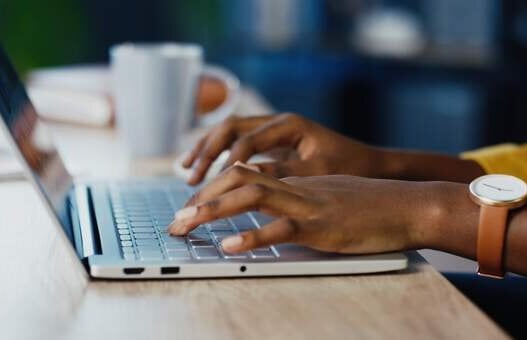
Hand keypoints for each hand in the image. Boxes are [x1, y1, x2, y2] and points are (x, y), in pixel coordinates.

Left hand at [168, 164, 438, 253]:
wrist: (408, 205)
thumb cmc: (371, 204)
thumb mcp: (328, 196)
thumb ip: (299, 200)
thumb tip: (272, 213)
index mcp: (295, 180)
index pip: (243, 174)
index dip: (212, 188)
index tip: (191, 206)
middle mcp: (295, 186)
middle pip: (237, 179)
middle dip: (201, 198)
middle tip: (175, 220)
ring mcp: (307, 204)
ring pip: (251, 197)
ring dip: (213, 211)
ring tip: (185, 225)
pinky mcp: (322, 226)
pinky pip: (282, 229)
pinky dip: (253, 238)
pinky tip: (230, 247)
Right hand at [182, 113, 385, 184]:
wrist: (369, 163)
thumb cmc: (349, 166)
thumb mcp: (317, 171)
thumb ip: (282, 172)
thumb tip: (244, 177)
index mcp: (289, 124)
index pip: (247, 140)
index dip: (224, 162)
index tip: (208, 185)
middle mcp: (277, 122)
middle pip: (230, 128)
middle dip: (207, 152)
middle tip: (191, 177)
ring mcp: (273, 130)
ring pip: (229, 132)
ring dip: (206, 150)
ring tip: (187, 171)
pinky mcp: (271, 143)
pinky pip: (236, 144)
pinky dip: (218, 155)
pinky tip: (205, 170)